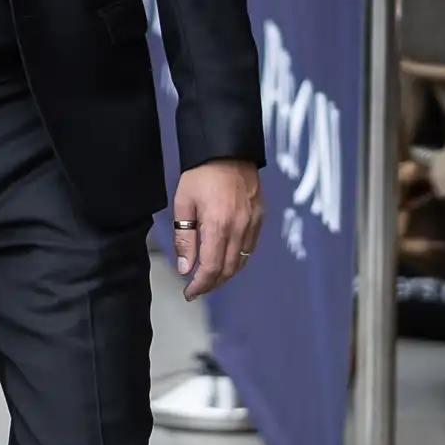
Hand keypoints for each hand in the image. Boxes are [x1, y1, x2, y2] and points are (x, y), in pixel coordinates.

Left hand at [170, 159, 263, 300]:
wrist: (229, 151)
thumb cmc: (201, 175)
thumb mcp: (183, 204)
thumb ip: (185, 238)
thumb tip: (185, 268)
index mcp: (219, 227)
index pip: (212, 268)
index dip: (200, 285)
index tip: (189, 293)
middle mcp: (240, 230)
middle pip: (229, 270)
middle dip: (212, 284)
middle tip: (197, 289)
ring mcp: (253, 225)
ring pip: (241, 262)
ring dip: (226, 275)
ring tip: (210, 279)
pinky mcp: (260, 219)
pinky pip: (250, 248)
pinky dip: (238, 260)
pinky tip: (226, 260)